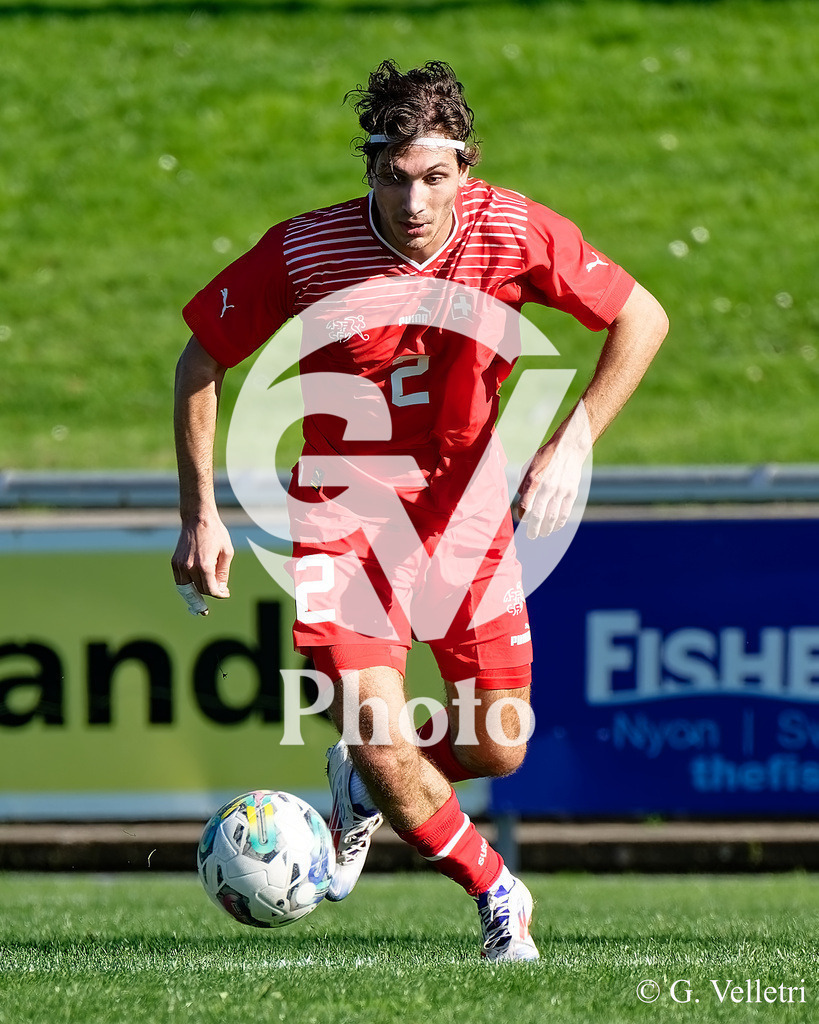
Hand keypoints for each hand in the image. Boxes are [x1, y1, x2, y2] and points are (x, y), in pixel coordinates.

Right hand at [171, 515, 233, 613]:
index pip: (211, 590)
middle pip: (200, 590)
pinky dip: (187, 585)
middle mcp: (190, 568)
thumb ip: (223, 573)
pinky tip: (196, 585)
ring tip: (204, 597)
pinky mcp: (175, 562)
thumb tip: (220, 589)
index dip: (219, 595)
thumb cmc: (215, 534)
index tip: (225, 594)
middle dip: (211, 592)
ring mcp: (180, 565)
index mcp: (204, 566)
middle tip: (220, 592)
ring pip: (188, 588)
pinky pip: (180, 580)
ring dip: (197, 593)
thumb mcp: (227, 552)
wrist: (197, 518)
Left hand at [514, 402, 591, 538]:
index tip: (522, 519)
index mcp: (533, 480)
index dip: (522, 515)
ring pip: (552, 517)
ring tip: (543, 534)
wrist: (568, 448)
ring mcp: (560, 491)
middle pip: (539, 515)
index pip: (525, 504)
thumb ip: (524, 485)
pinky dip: (559, 522)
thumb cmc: (545, 458)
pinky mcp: (571, 492)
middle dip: (534, 529)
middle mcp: (547, 487)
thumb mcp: (528, 467)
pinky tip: (555, 527)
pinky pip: (565, 512)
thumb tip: (521, 502)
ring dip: (547, 529)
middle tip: (531, 536)